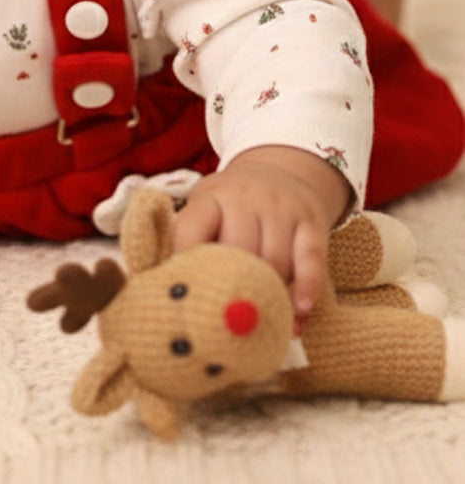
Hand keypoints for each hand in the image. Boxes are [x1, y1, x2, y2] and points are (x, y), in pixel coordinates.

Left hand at [172, 146, 351, 319]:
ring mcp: (280, 206)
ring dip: (270, 293)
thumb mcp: (208, 212)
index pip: (191, 229)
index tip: (186, 295)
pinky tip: (300, 309)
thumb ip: (194, 246)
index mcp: (209, 197)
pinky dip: (306, 286)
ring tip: (264, 319)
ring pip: (274, 259)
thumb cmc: (233, 209)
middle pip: (238, 249)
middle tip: (231, 318)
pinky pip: (310, 259)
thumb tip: (181, 296)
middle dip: (234, 286)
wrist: (279, 172)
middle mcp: (244, 195)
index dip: (186, 263)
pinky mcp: (311, 220)